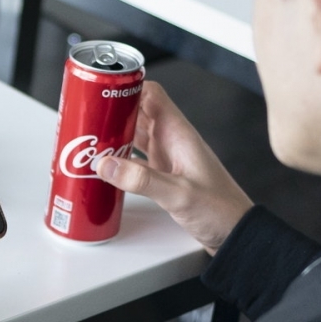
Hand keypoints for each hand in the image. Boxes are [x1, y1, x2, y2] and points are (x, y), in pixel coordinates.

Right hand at [92, 82, 252, 253]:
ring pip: (134, 133)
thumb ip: (142, 180)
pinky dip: (117, 156)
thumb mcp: (179, 194)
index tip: (103, 90)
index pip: (152, 95)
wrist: (235, 233)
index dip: (128, 87)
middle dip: (112, 110)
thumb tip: (106, 164)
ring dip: (112, 133)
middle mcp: (171, 140)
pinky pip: (134, 156)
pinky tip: (103, 164)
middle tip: (86, 115)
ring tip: (87, 137)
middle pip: (137, 111)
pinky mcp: (162, 173)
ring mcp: (166, 156)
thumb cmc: (221, 210)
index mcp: (179, 134)